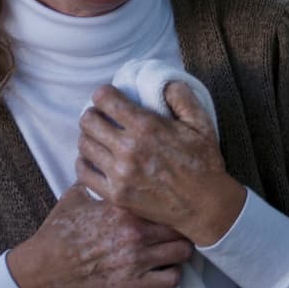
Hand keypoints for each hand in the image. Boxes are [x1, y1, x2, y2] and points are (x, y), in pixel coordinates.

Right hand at [7, 183, 194, 287]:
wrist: (46, 270)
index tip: (171, 204)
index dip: (170, 202)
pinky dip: (173, 274)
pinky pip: (172, 280)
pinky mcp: (135, 286)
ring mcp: (138, 261)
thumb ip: (92, 183)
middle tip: (178, 229)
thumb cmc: (58, 235)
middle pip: (180, 226)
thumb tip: (98, 170)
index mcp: (123, 208)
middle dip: (182, 227)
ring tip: (174, 250)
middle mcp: (136, 233)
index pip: (163, 200)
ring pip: (183, 252)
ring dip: (180, 250)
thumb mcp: (73, 199)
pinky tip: (165, 270)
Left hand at [76, 81, 244, 244]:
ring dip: (89, 137)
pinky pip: (83, 173)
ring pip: (84, 145)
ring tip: (99, 138)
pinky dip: (84, 163)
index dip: (104, 94)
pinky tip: (95, 159)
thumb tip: (164, 81)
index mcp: (147, 127)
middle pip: (88, 121)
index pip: (105, 99)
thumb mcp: (201, 123)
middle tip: (101, 117)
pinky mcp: (116, 195)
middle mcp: (129, 149)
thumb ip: (181, 96)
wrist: (205, 206)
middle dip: (93, 114)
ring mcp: (120, 174)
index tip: (108, 98)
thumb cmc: (204, 162)